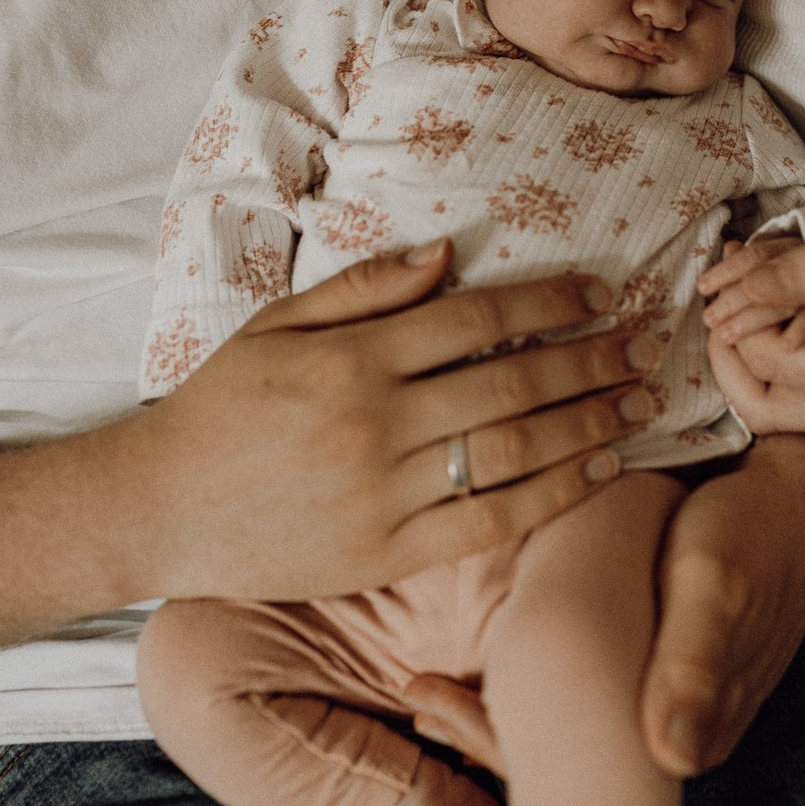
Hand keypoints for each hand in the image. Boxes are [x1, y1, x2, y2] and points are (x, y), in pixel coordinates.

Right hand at [117, 240, 659, 603]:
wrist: (160, 508)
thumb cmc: (220, 406)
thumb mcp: (279, 325)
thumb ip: (365, 288)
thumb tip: (449, 252)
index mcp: (354, 358)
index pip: (478, 318)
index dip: (551, 300)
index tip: (601, 292)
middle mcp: (377, 423)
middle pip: (512, 381)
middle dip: (591, 359)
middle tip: (644, 345)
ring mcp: (386, 493)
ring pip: (514, 451)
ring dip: (589, 423)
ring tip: (638, 402)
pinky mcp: (389, 553)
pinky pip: (491, 521)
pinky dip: (555, 494)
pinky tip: (599, 469)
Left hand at [405, 434, 804, 781]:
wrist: (799, 494)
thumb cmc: (754, 530)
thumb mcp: (720, 586)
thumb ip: (695, 668)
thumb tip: (667, 759)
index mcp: (687, 733)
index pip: (584, 779)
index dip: (503, 750)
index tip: (432, 711)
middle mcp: (675, 732)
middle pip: (569, 763)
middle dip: (486, 737)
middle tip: (418, 699)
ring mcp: (670, 702)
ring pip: (572, 731)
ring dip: (502, 713)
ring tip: (428, 690)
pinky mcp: (665, 668)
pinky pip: (590, 692)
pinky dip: (532, 682)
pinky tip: (487, 658)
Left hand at [699, 181, 804, 430]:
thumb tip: (741, 291)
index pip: (775, 368)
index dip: (742, 321)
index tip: (732, 269)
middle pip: (767, 407)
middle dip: (732, 348)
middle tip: (725, 285)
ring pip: (782, 390)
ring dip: (753, 331)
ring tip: (748, 264)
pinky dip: (781, 324)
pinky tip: (778, 270)